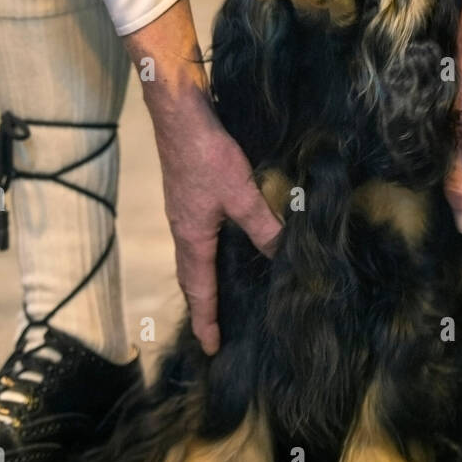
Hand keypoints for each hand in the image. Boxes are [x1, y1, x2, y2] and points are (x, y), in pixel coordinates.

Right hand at [157, 86, 280, 353]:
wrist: (179, 114)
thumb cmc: (205, 155)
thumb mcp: (240, 193)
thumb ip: (262, 224)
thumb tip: (282, 255)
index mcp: (192, 237)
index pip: (199, 289)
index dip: (207, 319)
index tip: (211, 347)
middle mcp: (182, 229)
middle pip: (191, 277)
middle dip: (203, 305)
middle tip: (214, 331)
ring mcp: (183, 211)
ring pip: (194, 256)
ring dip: (204, 279)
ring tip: (219, 296)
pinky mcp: (187, 194)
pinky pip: (197, 236)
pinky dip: (208, 253)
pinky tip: (224, 246)